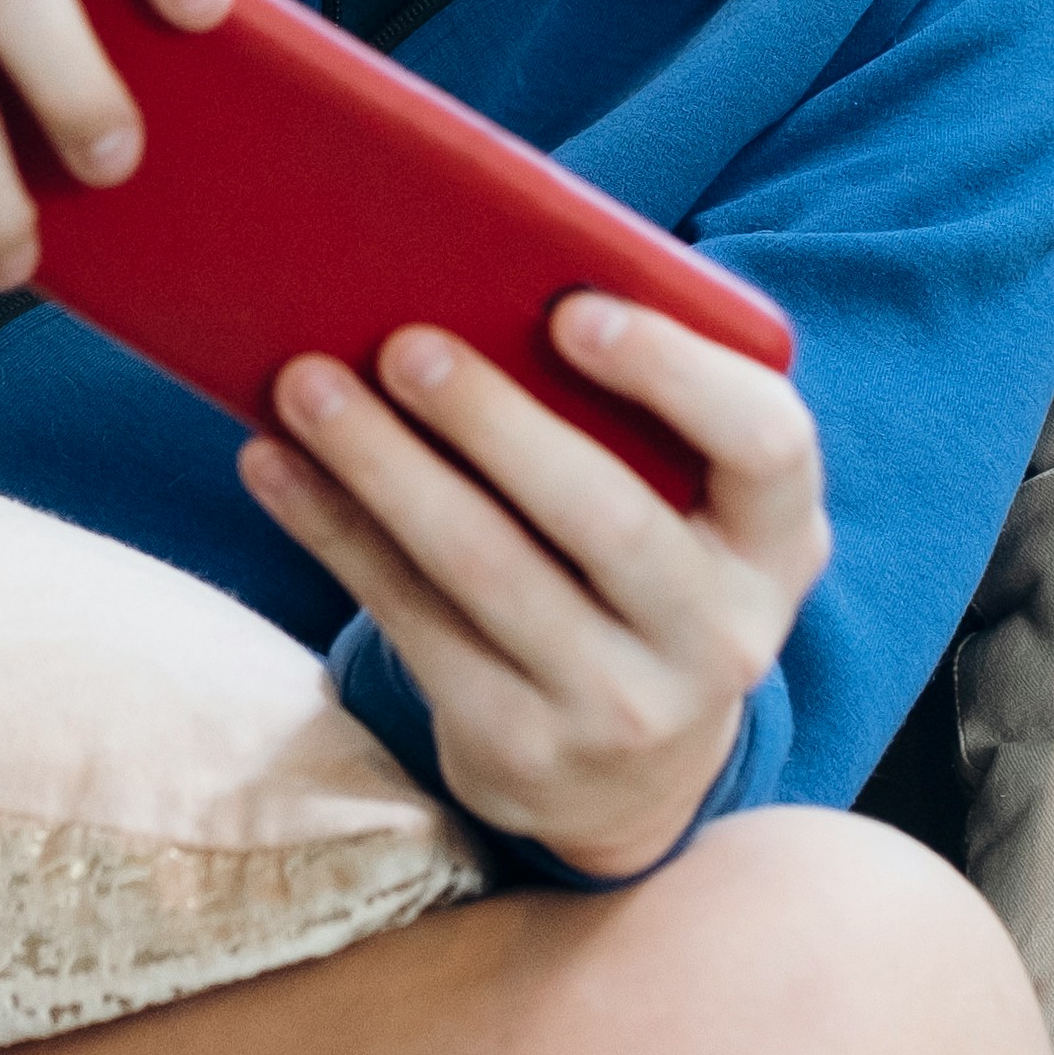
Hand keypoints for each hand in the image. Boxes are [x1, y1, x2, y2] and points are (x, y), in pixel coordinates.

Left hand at [237, 291, 826, 881]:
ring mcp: (624, 705)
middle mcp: (722, 634)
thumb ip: (630, 418)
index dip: (674, 373)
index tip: (572, 310)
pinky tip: (276, 467)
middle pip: (605, 516)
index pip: (766, 445)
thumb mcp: (684, 507)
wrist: (627, 774)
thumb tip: (467, 281)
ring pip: (487, 571)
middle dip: (493, 421)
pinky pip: (412, 622)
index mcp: (777, 540)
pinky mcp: (522, 747)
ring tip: (306, 386)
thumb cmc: (639, 570)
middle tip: (402, 344)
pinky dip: (334, 534)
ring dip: (385, 469)